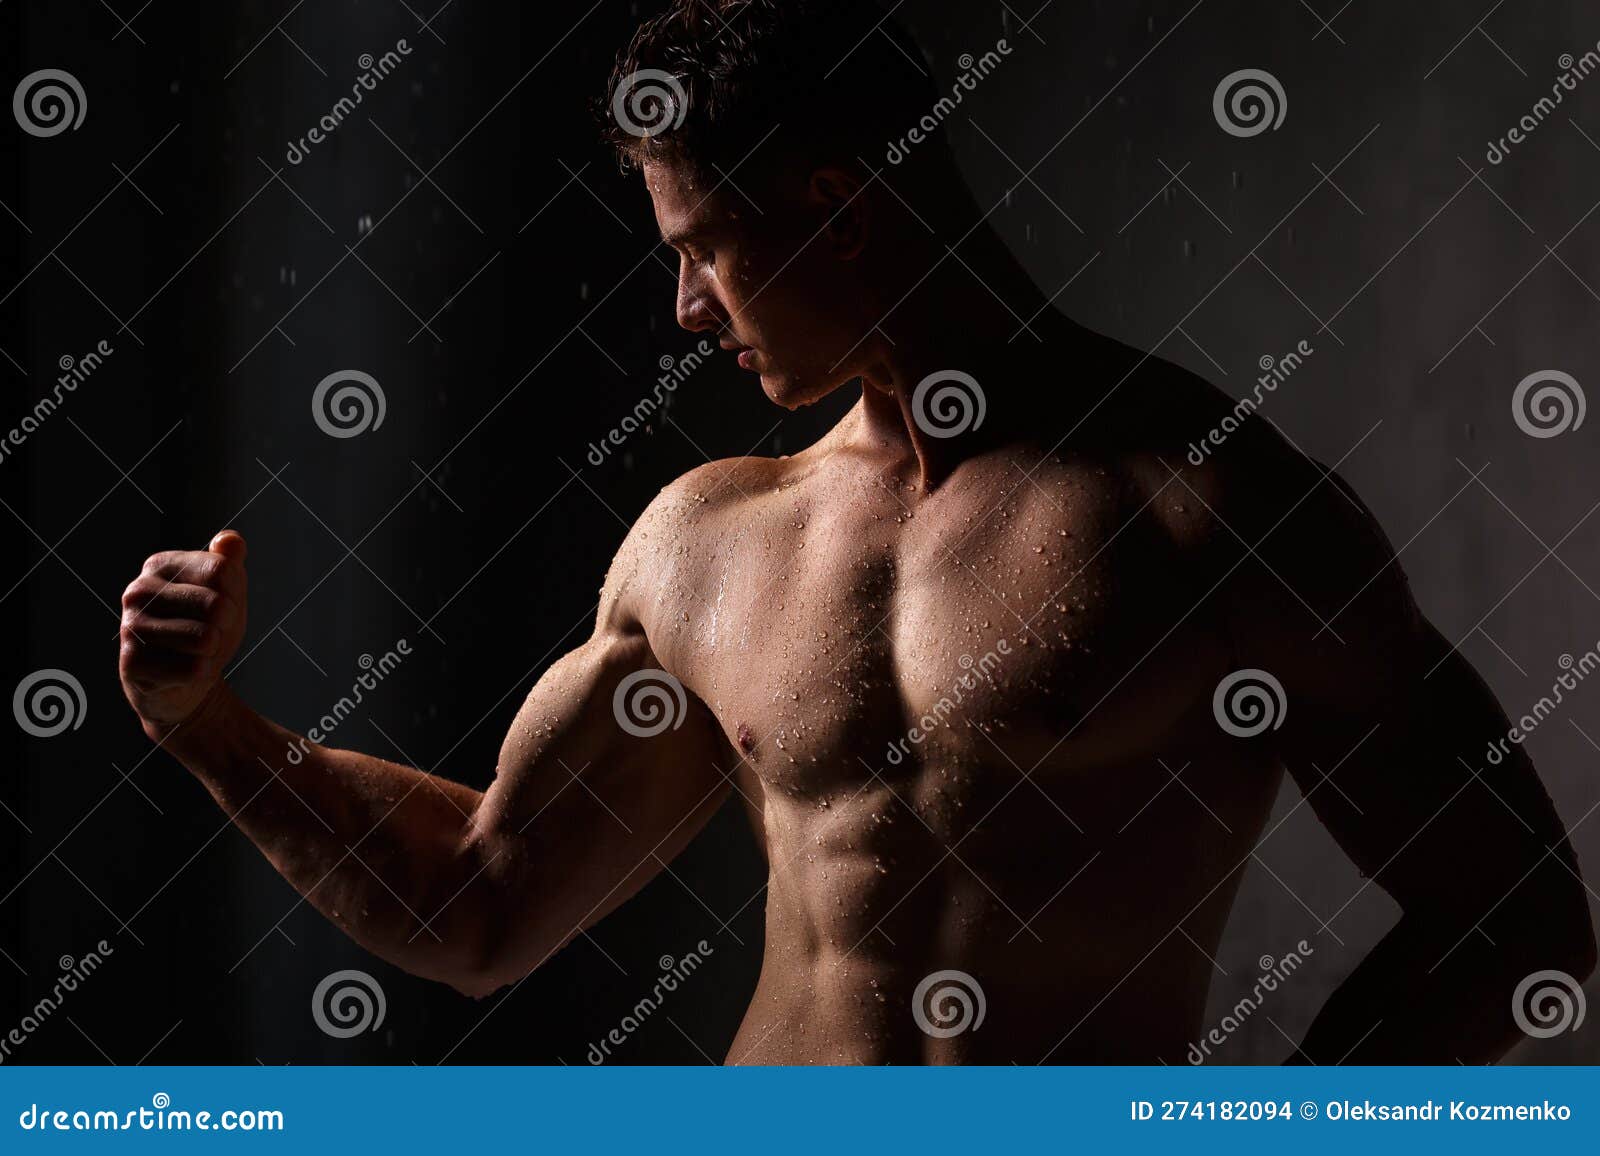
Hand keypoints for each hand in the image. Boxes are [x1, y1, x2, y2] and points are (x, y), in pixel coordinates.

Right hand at [119, 529, 248, 738]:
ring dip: (213, 652)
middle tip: (211, 634)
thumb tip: (231, 540)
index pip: (223, 569)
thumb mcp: (227, 593)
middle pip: (217, 605)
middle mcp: (138, 591)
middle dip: (226, 626)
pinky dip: (200, 674)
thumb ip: (231, 563)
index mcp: (160, 565)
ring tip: (195, 652)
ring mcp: (131, 627)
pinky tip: (181, 671)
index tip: (221, 606)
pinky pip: (194, 670)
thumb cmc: (206, 627)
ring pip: (206, 639)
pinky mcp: (132, 664)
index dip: (235, 595)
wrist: (181, 679)